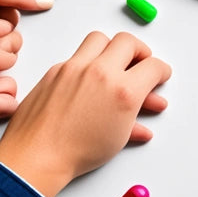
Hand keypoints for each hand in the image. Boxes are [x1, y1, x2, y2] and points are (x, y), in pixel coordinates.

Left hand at [0, 32, 170, 196]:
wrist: (35, 157)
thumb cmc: (75, 153)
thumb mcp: (118, 138)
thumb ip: (135, 118)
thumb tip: (144, 113)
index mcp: (123, 91)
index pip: (153, 66)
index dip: (161, 71)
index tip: (159, 75)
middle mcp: (100, 72)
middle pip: (128, 42)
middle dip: (140, 51)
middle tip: (141, 63)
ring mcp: (74, 68)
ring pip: (100, 39)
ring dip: (111, 48)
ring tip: (115, 63)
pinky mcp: (55, 70)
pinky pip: (77, 55)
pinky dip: (88, 62)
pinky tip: (91, 79)